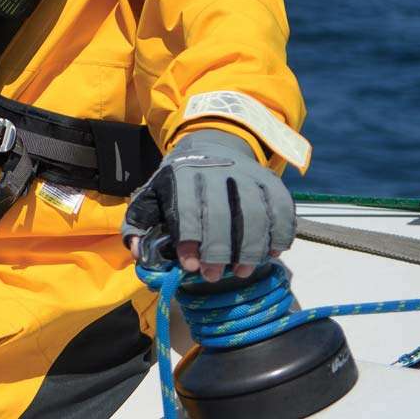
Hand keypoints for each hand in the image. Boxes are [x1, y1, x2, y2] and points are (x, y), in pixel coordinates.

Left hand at [122, 128, 295, 281]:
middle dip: (218, 251)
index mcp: (183, 175)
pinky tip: (270, 253)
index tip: (191, 266)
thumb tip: (138, 251)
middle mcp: (216, 170)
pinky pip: (282, 209)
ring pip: (255, 214)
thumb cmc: (179, 181)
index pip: (187, 210)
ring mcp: (247, 173)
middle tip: (214, 276)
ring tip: (241, 271)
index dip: (189, 241)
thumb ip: (139, 222)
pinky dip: (280, 234)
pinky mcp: (270, 179)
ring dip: (250, 249)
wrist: (211, 143)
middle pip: (222, 214)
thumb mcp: (153, 194)